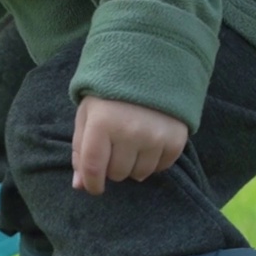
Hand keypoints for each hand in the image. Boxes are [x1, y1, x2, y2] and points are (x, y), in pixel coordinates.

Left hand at [72, 96, 186, 194]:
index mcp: (101, 123)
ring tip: (132, 144)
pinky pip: (162, 167)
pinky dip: (153, 161)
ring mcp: (155, 135)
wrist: (149, 69)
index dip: (92, 184)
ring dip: (133, 166)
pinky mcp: (176, 138)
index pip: (94, 168)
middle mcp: (129, 131)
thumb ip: (81, 151)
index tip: (94, 187)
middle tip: (115, 148)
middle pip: (117, 174)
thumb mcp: (87, 116)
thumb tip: (80, 185)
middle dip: (112, 168)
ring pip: (140, 174)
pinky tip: (149, 143)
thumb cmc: (109, 96)